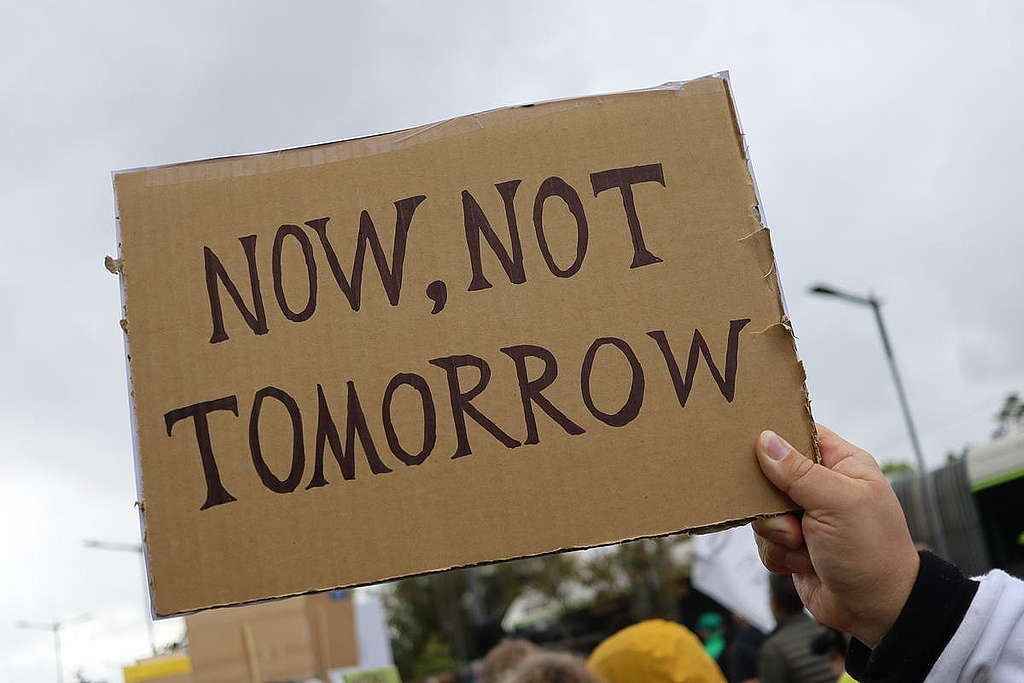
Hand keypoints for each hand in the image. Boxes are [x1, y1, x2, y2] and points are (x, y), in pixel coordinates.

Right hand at [752, 424, 919, 647]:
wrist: (876, 612)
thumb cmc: (870, 551)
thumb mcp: (838, 503)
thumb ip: (798, 472)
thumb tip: (765, 439)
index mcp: (842, 464)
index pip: (801, 433)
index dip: (776, 434)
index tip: (750, 439)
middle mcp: (822, 487)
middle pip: (771, 473)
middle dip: (771, 500)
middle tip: (788, 514)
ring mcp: (806, 517)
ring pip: (763, 511)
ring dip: (777, 533)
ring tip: (803, 545)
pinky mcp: (792, 545)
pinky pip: (764, 541)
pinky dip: (779, 555)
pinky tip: (803, 563)